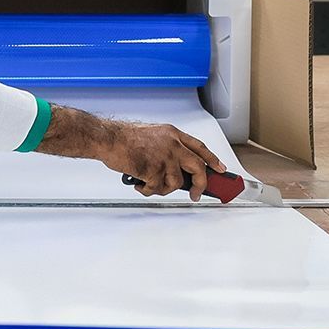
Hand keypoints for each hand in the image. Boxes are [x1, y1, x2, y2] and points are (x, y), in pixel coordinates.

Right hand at [98, 121, 223, 199]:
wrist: (108, 138)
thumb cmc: (124, 137)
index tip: (219, 169)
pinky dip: (147, 190)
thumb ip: (167, 147)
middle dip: (200, 184)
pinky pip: (157, 188)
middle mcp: (173, 145)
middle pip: (198, 168)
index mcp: (173, 134)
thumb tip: (175, 168)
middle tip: (196, 194)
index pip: (200, 148)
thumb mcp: (152, 135)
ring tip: (148, 184)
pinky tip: (139, 184)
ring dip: (162, 189)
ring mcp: (165, 157)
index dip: (212, 159)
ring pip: (176, 183)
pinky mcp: (154, 169)